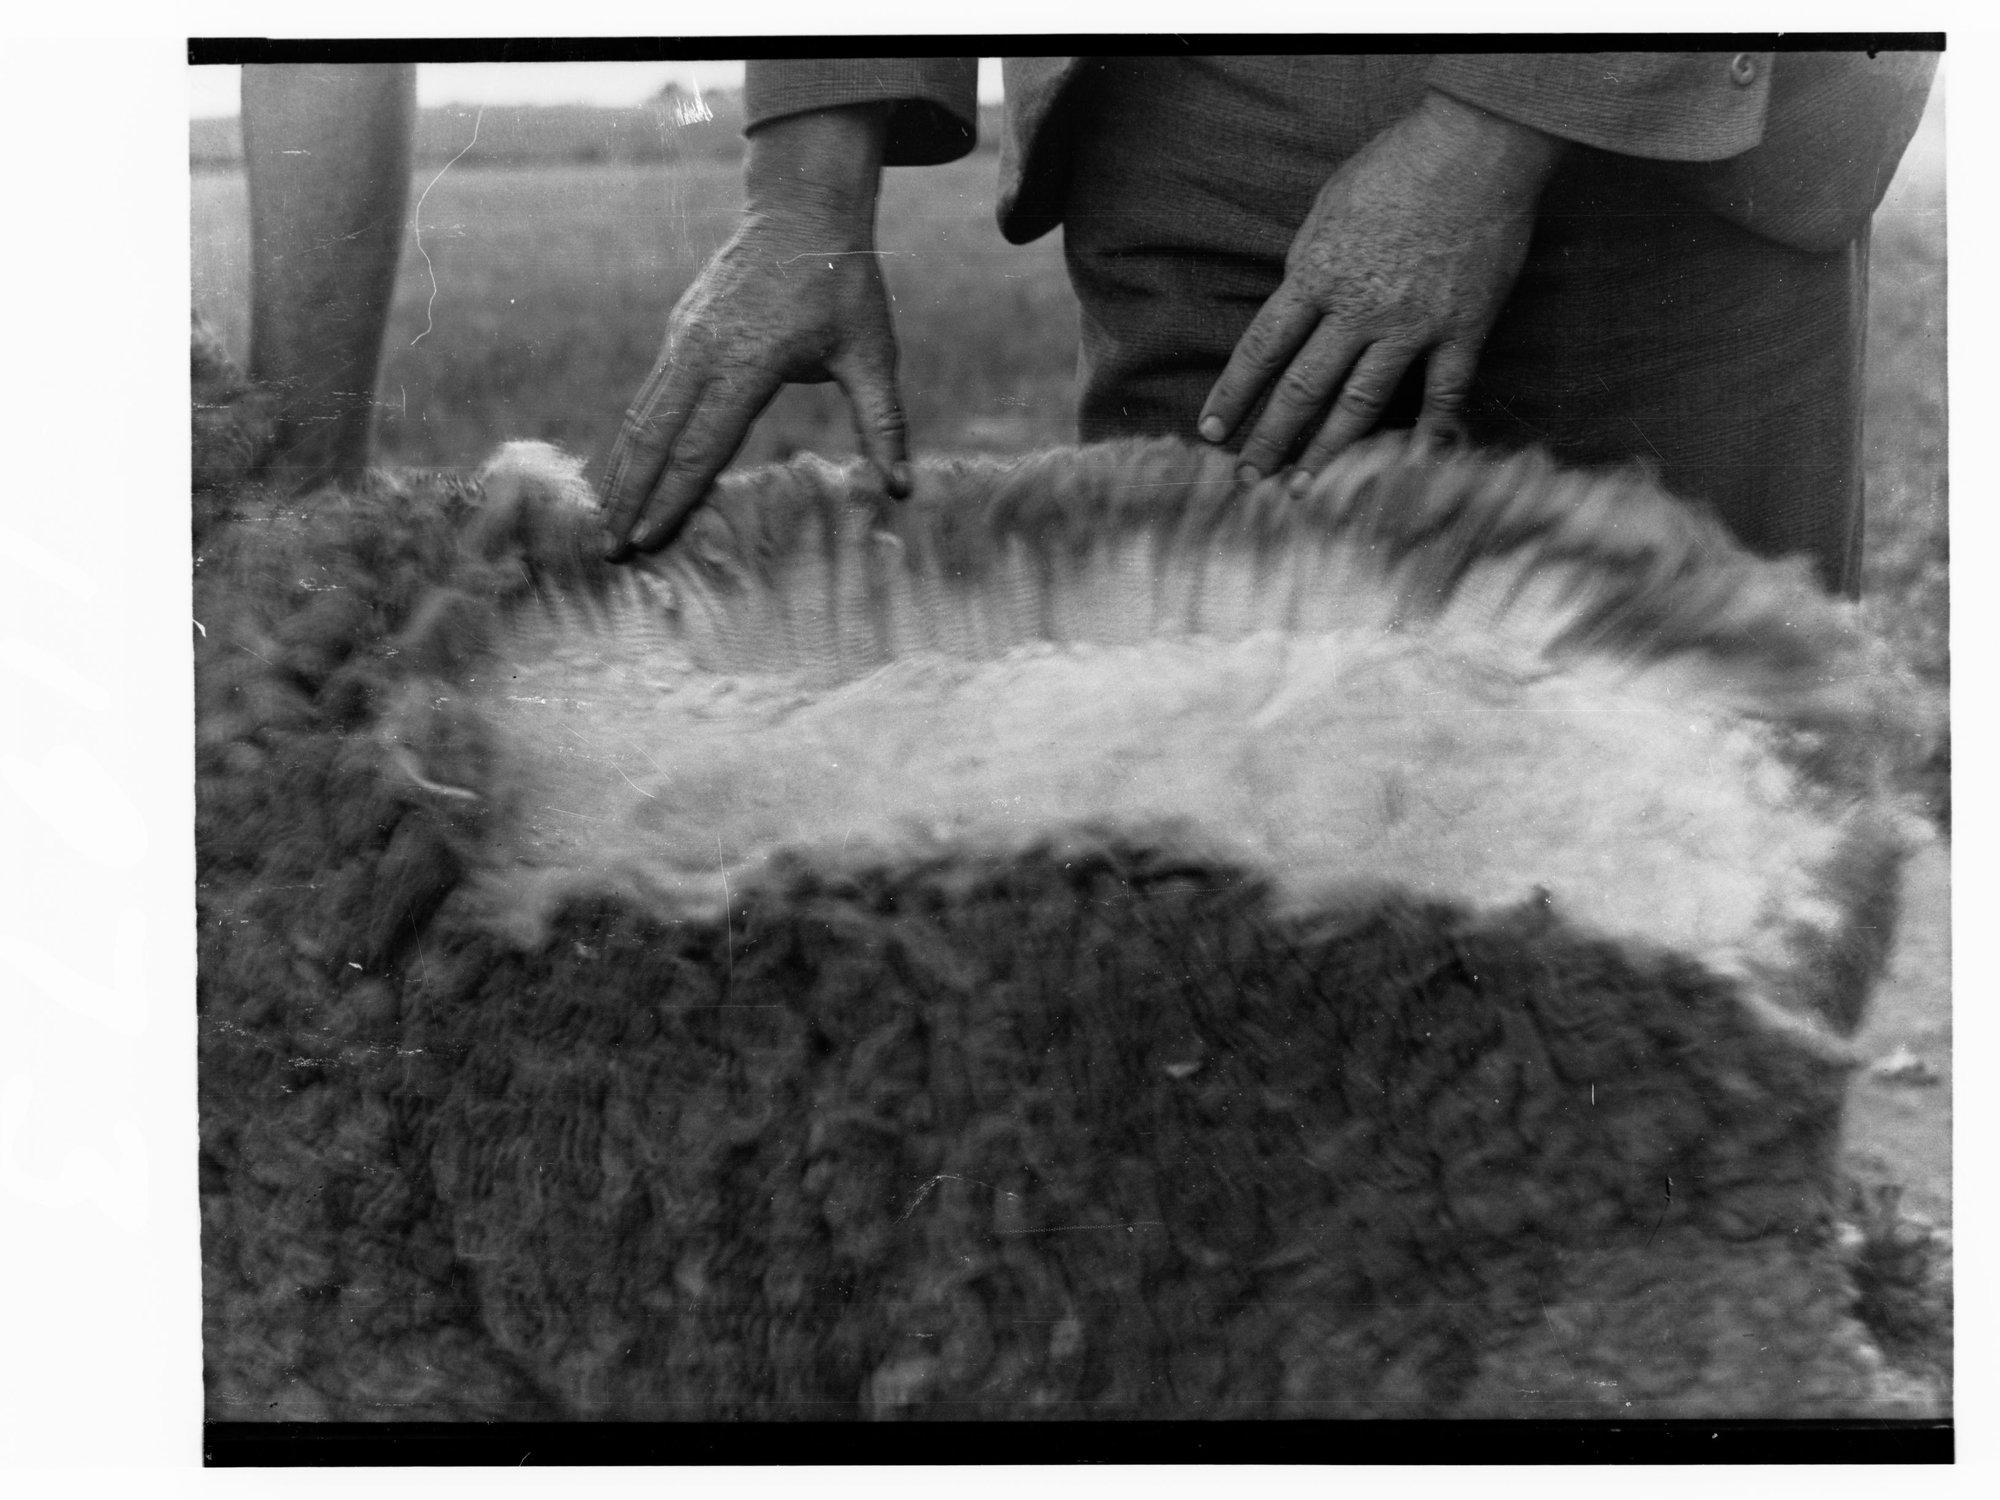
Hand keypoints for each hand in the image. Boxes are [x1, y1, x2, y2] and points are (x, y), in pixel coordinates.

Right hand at [600, 107, 910, 557]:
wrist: (802, 208)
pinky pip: (649, 395)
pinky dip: (633, 440)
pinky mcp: (678, 332)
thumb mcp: (872, 353)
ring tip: (606, 525)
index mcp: (748, 362)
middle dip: (630, 499)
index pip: (702, 446)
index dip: (673, 498)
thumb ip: (883, 423)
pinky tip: (627, 473)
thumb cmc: (844, 284)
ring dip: (621, 474)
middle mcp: (703, 352)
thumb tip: (902, 489)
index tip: (648, 541)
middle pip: (654, 439)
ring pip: (642, 417)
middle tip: (611, 554)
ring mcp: (683, 339)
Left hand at [1198, 90, 1563, 479]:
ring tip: (1303, 490)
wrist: (1476, 146)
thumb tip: (1293, 301)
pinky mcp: (1462, 328)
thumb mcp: (1328, 208)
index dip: (1234, 394)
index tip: (1212, 431)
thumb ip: (1309, 263)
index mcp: (1316, 276)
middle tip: (1247, 480)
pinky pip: (1444, 392)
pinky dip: (1431, 433)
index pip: (1261, 348)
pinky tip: (1414, 467)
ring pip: (1360, 404)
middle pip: (1302, 389)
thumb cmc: (1396, 166)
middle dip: (1269, 439)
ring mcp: (1411, 325)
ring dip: (1327, 452)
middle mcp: (1357, 310)